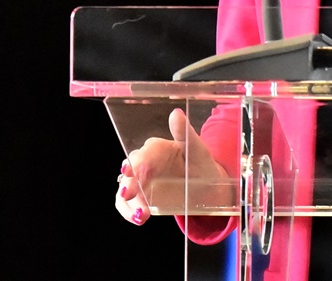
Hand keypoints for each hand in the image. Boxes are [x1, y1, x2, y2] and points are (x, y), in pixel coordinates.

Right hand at [114, 108, 234, 224]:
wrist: (207, 186)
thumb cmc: (201, 162)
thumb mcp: (197, 148)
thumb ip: (184, 132)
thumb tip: (176, 113)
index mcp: (157, 147)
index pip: (143, 153)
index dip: (137, 162)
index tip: (133, 172)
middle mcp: (145, 162)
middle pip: (130, 170)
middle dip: (128, 182)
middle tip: (130, 193)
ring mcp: (141, 181)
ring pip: (125, 188)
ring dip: (128, 201)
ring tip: (140, 213)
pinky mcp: (141, 197)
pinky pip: (126, 204)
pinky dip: (128, 212)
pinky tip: (139, 218)